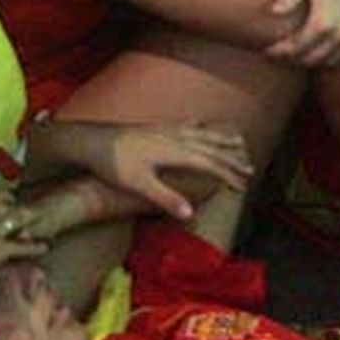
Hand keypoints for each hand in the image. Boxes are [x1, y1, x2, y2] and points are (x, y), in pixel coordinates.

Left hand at [101, 122, 252, 218]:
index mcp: (173, 151)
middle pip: (210, 147)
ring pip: (201, 134)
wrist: (88, 140)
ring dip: (221, 140)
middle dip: (232, 158)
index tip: (243, 186)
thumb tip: (190, 213)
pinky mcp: (154, 128)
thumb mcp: (138, 184)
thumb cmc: (111, 164)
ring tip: (238, 142)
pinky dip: (201, 127)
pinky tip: (202, 127)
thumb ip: (165, 198)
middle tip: (251, 169)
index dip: (228, 174)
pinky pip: (187, 125)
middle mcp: (173, 137)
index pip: (208, 163)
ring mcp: (164, 130)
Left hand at [264, 0, 339, 66]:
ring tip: (299, 52)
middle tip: (280, 54)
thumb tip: (272, 12)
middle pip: (312, 58)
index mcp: (324, 21)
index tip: (268, 50)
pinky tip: (322, 46)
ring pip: (330, 61)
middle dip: (293, 59)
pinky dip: (332, 55)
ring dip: (313, 59)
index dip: (279, 52)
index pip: (296, 48)